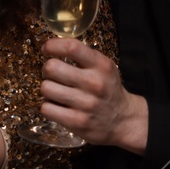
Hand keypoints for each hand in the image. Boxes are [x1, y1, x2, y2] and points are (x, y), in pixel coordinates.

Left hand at [40, 37, 147, 152]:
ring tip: (57, 92)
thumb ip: (81, 55)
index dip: (52, 45)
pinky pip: (46, 108)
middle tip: (53, 75)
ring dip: (47, 89)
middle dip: (47, 70)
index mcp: (101, 65)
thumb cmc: (107, 89)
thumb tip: (50, 46)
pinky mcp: (77, 122)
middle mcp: (94, 83)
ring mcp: (86, 104)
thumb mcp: (102, 67)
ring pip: (46, 88)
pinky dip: (48, 107)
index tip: (46, 49)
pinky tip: (58, 106)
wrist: (123, 120)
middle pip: (51, 67)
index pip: (71, 47)